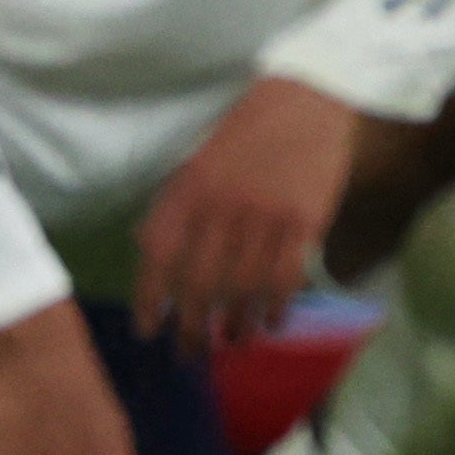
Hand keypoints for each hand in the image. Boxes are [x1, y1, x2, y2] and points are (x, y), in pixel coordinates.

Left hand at [134, 77, 357, 357]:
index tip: (148, 330)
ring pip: (243, 289)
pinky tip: (270, 323)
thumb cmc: (245, 134)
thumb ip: (175, 208)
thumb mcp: (195, 163)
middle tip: (189, 354)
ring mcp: (266, 216)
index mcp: (189, 190)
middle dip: (190, 329)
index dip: (149, 300)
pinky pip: (286, 278)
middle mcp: (223, 206)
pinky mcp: (306, 221)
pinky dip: (276, 308)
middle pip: (199, 285)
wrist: (306, 101)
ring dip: (234, 326)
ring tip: (231, 343)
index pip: (158, 257)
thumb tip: (151, 256)